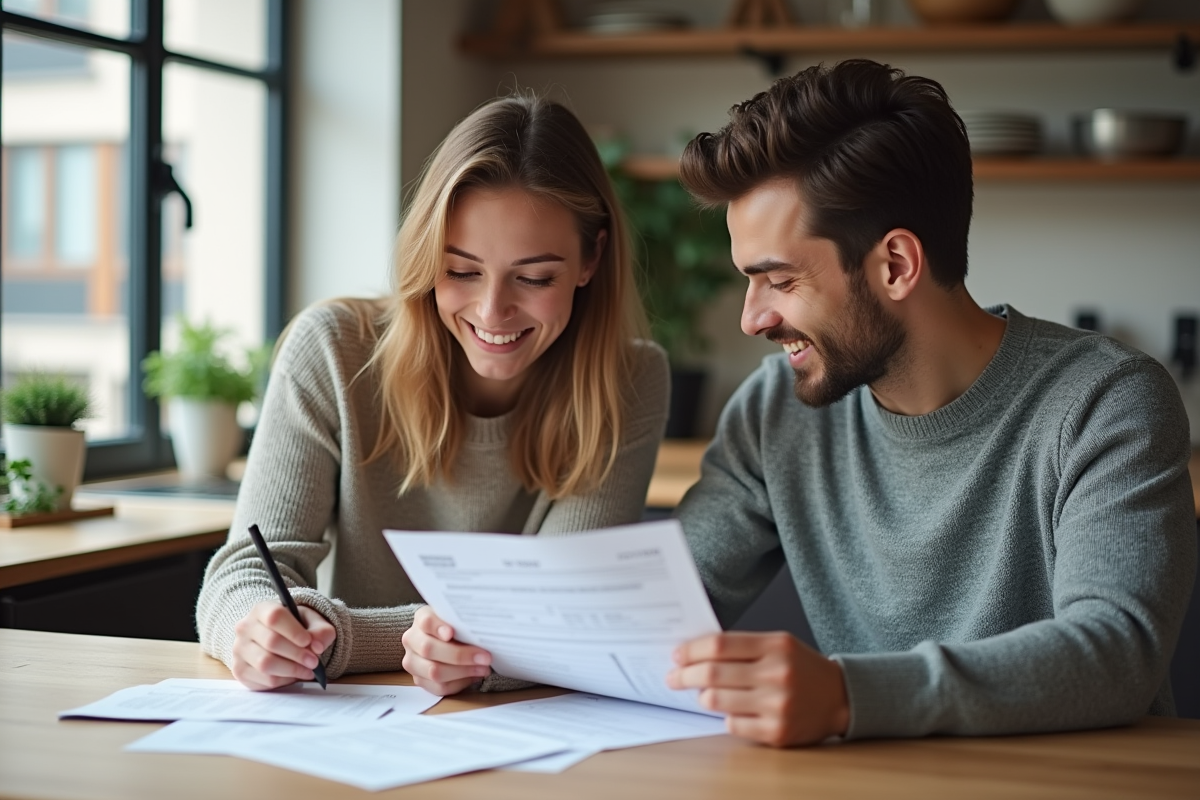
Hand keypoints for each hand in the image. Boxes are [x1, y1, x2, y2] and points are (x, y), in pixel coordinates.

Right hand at [231, 601, 335, 690]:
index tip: (308, 642)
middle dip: (297, 654)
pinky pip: (263, 680)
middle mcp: (245, 628)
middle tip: (314, 662)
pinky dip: (283, 680)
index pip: (275, 616)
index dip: (293, 631)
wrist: (279, 640)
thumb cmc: (296, 629)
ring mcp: (239, 650)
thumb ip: (320, 631)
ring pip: (265, 664)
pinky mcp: (240, 670)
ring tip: (307, 670)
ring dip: (291, 670)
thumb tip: (317, 647)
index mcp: (262, 609)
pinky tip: (293, 675)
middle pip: (271, 641)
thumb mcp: (313, 623)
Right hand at [401, 606, 492, 695]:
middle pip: (429, 649)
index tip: (452, 633)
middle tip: (485, 657)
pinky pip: (439, 687)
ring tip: (483, 668)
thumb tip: (481, 631)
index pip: (426, 621)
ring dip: (463, 672)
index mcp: (421, 618)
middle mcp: (412, 640)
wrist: (444, 639)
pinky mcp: (419, 680)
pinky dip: (460, 683)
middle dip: (460, 655)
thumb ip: (464, 621)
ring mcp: (412, 662)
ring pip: (434, 671)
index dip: (438, 627)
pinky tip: (474, 676)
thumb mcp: (458, 618)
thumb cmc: (456, 627)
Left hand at [666, 631, 849, 746]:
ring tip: (701, 693)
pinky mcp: (777, 732)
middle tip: (673, 677)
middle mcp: (777, 674)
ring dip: (702, 696)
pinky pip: (733, 724)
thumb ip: (743, 646)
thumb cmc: (802, 668)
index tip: (677, 654)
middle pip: (712, 673)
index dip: (691, 650)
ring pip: (717, 701)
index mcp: (776, 646)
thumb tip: (696, 653)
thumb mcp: (779, 644)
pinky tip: (730, 710)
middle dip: (684, 675)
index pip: (719, 645)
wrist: (840, 698)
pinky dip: (725, 716)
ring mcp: (777, 705)